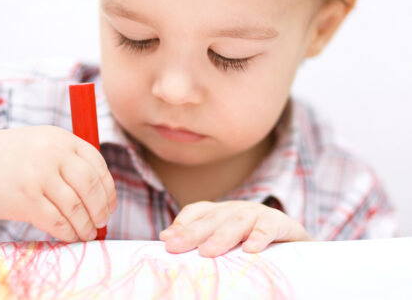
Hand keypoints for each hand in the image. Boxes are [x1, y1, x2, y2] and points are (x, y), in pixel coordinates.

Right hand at [0, 125, 116, 241]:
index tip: (110, 205)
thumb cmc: (10, 156)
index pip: (98, 166)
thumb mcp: (43, 143)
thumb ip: (69, 159)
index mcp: (63, 139)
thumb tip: (100, 194)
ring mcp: (39, 176)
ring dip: (86, 225)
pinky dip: (67, 232)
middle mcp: (54, 154)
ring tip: (87, 233)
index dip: (108, 189)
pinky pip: (56, 221)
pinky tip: (69, 236)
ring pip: (76, 207)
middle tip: (102, 222)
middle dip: (101, 209)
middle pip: (91, 186)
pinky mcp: (25, 199)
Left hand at [159, 200, 311, 256]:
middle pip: (212, 218)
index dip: (182, 223)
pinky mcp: (280, 222)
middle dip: (192, 232)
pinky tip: (251, 249)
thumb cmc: (254, 245)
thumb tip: (165, 238)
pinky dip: (259, 236)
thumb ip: (199, 238)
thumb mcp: (226, 243)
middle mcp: (236, 209)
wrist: (297, 246)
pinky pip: (268, 227)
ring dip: (221, 236)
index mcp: (221, 212)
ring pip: (237, 222)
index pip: (197, 211)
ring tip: (207, 252)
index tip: (166, 240)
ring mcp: (258, 213)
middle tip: (174, 246)